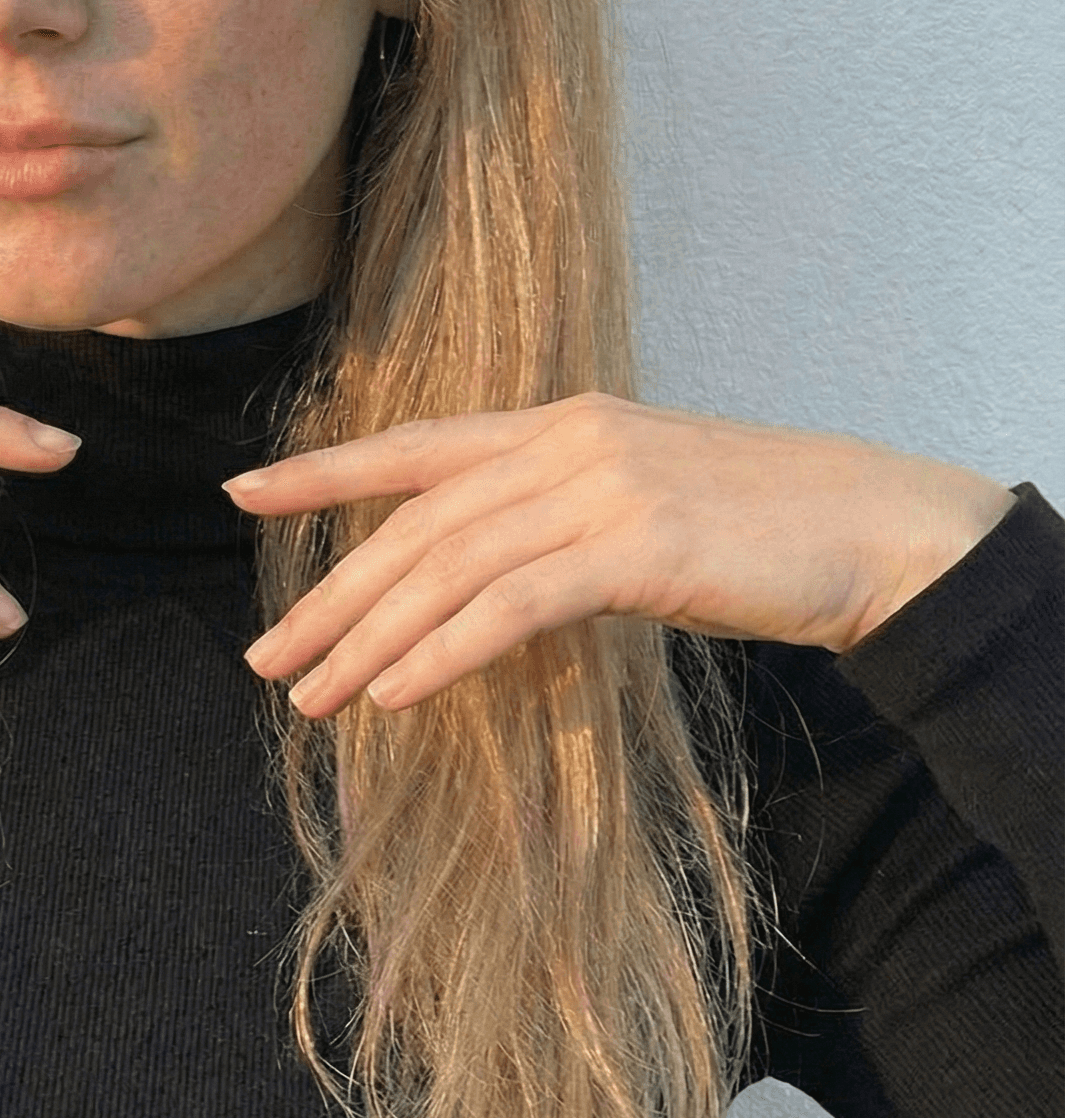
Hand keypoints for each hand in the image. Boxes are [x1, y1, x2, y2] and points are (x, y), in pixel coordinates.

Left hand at [230, 392, 1016, 715]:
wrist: (872, 528)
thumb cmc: (757, 528)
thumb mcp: (639, 499)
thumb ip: (555, 513)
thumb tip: (477, 571)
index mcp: (561, 421)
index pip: (418, 446)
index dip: (326, 470)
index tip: (244, 494)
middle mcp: (568, 440)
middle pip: (417, 523)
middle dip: (332, 594)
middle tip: (266, 657)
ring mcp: (602, 487)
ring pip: (450, 567)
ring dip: (370, 638)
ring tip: (312, 696)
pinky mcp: (639, 547)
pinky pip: (513, 605)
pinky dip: (443, 650)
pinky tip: (393, 693)